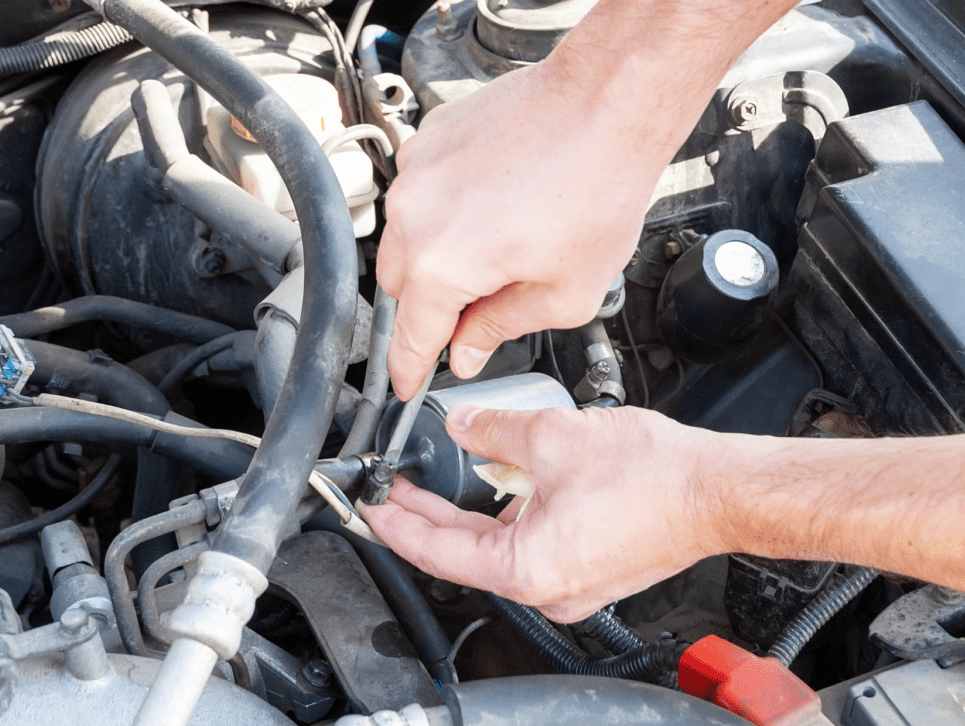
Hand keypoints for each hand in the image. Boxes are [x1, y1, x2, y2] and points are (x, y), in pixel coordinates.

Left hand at [360, 404, 727, 622]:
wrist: (718, 490)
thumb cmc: (656, 479)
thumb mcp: (552, 437)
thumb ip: (493, 430)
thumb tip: (462, 425)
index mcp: (527, 570)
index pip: (436, 551)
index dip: (396, 523)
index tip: (370, 504)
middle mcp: (545, 590)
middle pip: (463, 552)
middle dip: (425, 517)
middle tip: (391, 489)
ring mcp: (569, 585)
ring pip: (496, 549)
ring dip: (466, 516)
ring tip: (434, 483)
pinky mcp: (587, 571)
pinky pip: (528, 548)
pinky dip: (504, 519)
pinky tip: (495, 488)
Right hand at [377, 60, 667, 398]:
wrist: (607, 103)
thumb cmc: (598, 187)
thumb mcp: (564, 294)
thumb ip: (501, 329)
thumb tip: (467, 352)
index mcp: (442, 265)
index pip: (410, 337)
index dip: (409, 369)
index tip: (406, 384)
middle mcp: (414, 215)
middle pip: (399, 288)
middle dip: (433, 305)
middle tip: (483, 303)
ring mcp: (415, 171)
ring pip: (405, 238)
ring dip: (437, 253)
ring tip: (501, 239)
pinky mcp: (428, 139)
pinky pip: (419, 193)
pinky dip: (444, 209)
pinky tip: (494, 201)